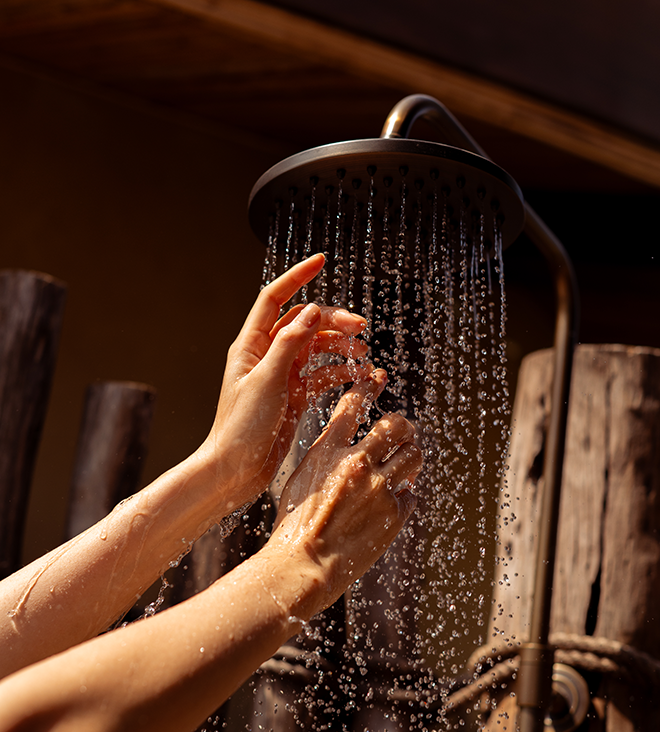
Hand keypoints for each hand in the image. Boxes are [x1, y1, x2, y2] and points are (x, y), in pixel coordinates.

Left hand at [198, 254, 371, 511]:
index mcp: (251, 345)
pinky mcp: (294, 397)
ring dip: (340, 347)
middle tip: (361, 328)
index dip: (297, 276)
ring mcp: (281, 376)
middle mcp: (266, 356)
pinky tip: (361, 377)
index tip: (322, 260)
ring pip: (316, 348)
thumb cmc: (241, 428)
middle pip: (304, 322)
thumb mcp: (268, 382)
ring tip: (364, 355)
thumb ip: (290, 344)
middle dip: (333, 320)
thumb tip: (311, 310)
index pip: (275, 297)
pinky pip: (322, 375)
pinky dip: (341, 373)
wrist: (235, 471)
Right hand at [262, 370, 422, 617]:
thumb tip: (350, 445)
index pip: (353, 404)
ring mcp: (379, 488)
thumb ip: (327, 457)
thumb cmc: (295, 525)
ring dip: (409, 458)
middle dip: (403, 427)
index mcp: (328, 450)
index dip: (368, 387)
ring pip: (413, 456)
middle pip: (397, 425)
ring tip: (402, 465)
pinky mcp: (394, 514)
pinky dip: (403, 496)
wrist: (303, 565)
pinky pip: (410, 494)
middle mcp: (356, 463)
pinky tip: (389, 504)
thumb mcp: (302, 478)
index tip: (377, 380)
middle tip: (403, 432)